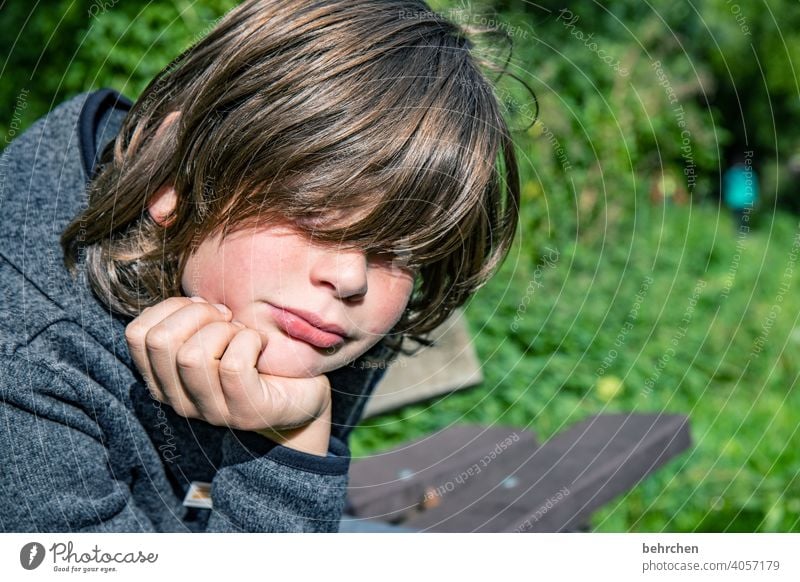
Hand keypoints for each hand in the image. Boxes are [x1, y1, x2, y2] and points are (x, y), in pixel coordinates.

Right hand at [124, 296, 331, 450]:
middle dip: (197, 314)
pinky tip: (261, 345)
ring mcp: (211, 411)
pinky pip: (232, 367)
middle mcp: (179, 399)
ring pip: (192, 357)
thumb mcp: (216, 332)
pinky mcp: (244, 413)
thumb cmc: (256, 356)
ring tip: (243, 333)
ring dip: (224, 331)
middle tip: (228, 318)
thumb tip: (193, 300)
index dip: (170, 308)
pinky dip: (249, 342)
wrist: (302, 395)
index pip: (137, 335)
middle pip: (160, 342)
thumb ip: (193, 318)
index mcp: (164, 378)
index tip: (204, 309)